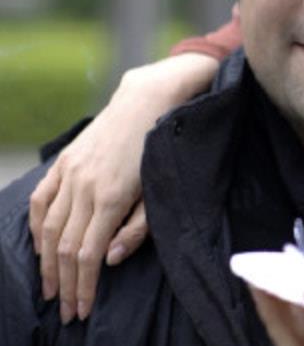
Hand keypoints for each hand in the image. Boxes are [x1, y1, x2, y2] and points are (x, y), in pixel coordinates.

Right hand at [28, 53, 219, 323]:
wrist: (150, 100)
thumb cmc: (161, 150)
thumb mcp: (159, 192)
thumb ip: (136, 228)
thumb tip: (108, 260)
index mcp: (111, 198)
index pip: (88, 254)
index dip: (83, 286)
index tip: (83, 308)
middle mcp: (84, 187)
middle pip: (64, 247)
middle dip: (64, 283)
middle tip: (66, 309)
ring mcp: (70, 172)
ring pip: (47, 227)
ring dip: (46, 262)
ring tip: (50, 288)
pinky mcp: (65, 161)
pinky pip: (41, 199)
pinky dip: (35, 226)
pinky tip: (39, 245)